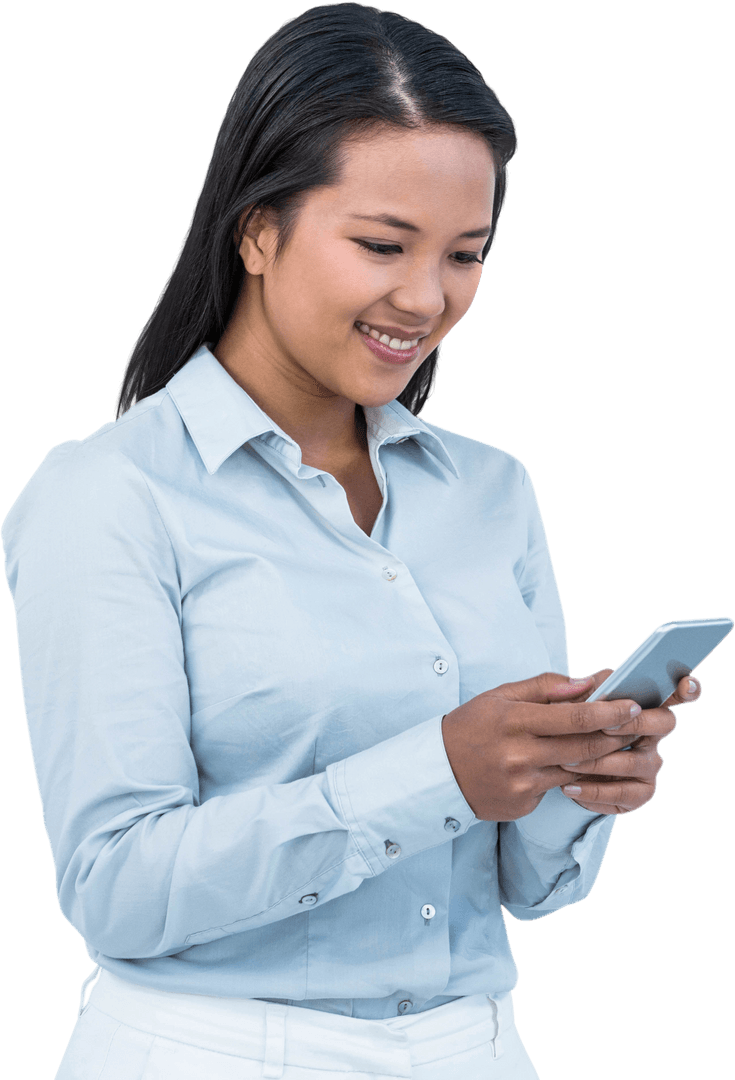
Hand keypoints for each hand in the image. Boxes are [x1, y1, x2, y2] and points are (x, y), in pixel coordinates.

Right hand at [441, 671, 654, 821]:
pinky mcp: (523, 804)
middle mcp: (519, 754)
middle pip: (584, 747)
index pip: (574, 717)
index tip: (632, 705)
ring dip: (602, 757)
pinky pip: (557, 787)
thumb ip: (545, 687)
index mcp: (514, 720)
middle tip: (639, 724)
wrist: (438, 772)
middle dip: (617, 735)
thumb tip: (586, 683)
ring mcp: (522, 783)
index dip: (609, 712)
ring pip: (577, 770)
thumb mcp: (500, 696)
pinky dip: (568, 774)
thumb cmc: (471, 726)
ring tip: (617, 742)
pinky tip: (572, 764)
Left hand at [558, 671, 701, 814]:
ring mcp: (647, 765)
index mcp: (639, 707)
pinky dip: (593, 792)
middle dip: (635, 723)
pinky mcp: (637, 794)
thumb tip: (589, 684)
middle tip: (604, 726)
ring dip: (599, 763)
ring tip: (567, 763)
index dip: (687, 688)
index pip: (673, 692)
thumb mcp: (564, 703)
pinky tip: (570, 787)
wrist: (549, 768)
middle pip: (663, 723)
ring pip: (635, 762)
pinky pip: (622, 794)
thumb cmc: (564, 729)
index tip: (686, 684)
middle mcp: (651, 735)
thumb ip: (577, 690)